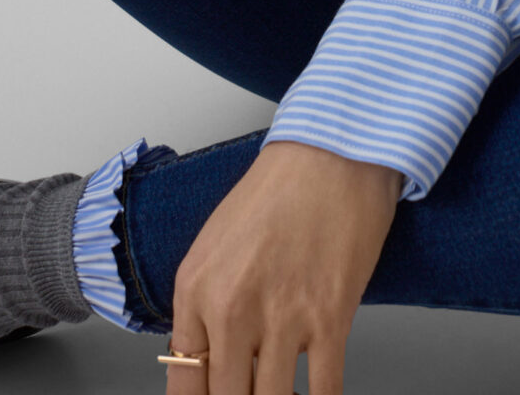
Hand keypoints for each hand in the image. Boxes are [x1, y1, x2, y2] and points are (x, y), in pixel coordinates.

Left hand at [164, 139, 402, 394]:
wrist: (335, 149)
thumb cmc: (281, 187)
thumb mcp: (218, 243)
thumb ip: (207, 305)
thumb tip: (212, 362)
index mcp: (197, 289)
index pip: (185, 384)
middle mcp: (232, 310)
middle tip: (253, 393)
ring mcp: (282, 317)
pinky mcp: (330, 317)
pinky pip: (323, 391)